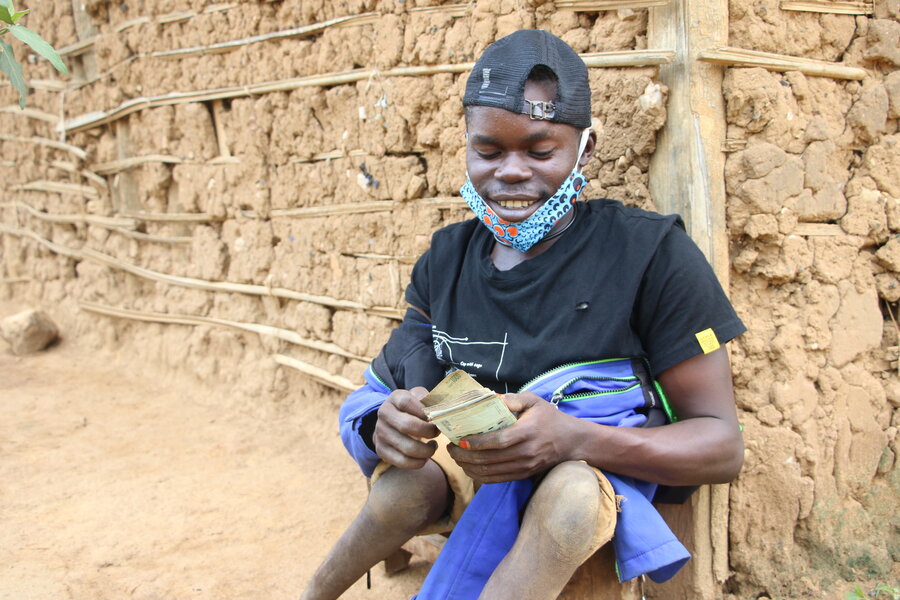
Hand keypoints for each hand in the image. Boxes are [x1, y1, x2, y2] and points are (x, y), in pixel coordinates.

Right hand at [373, 387, 439, 469]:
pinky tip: (425, 457)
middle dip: (428, 432)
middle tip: (437, 433)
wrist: (390, 422)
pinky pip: (402, 461)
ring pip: (407, 447)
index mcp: (394, 398)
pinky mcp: (381, 450)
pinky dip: (418, 462)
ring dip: (427, 450)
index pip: (407, 402)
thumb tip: (443, 409)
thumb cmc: (412, 409)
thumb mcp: (419, 398)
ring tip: (433, 446)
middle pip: (407, 425)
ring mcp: (380, 433)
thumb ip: (430, 400)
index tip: (436, 416)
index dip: (424, 411)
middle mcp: (384, 414)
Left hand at [447, 392, 582, 482]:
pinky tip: (468, 467)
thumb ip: (513, 399)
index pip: (499, 441)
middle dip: (465, 455)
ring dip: (468, 466)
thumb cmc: (549, 418)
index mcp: (528, 432)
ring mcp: (525, 466)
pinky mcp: (523, 475)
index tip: (460, 439)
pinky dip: (479, 475)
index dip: (477, 442)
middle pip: (490, 459)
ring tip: (456, 457)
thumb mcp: (534, 401)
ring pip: (490, 472)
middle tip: (450, 448)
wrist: (571, 442)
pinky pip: (497, 479)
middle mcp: (526, 452)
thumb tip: (490, 398)